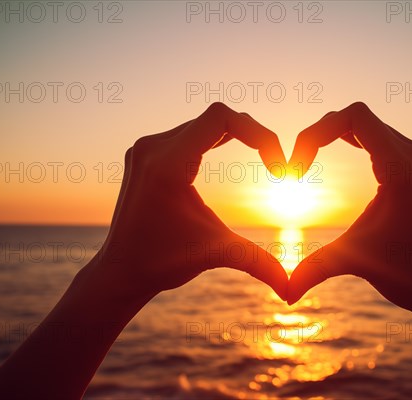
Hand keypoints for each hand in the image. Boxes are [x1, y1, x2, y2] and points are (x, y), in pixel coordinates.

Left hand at [96, 102, 287, 300]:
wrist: (119, 271)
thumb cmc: (162, 263)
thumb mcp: (216, 254)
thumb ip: (258, 263)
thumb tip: (292, 290)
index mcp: (167, 164)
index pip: (221, 118)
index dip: (258, 133)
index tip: (277, 165)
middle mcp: (152, 147)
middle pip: (216, 118)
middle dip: (253, 136)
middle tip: (277, 165)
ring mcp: (146, 147)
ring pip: (203, 123)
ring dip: (235, 136)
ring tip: (263, 157)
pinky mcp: (145, 153)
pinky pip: (188, 132)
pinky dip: (215, 139)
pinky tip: (231, 151)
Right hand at [287, 102, 411, 316]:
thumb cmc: (410, 276)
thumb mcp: (355, 261)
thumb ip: (314, 268)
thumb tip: (285, 294)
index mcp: (405, 170)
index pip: (354, 117)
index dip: (316, 132)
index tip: (298, 168)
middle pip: (363, 120)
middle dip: (324, 136)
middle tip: (300, 165)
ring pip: (380, 129)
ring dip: (346, 139)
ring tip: (317, 157)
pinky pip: (397, 142)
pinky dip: (370, 146)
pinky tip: (357, 158)